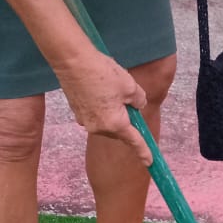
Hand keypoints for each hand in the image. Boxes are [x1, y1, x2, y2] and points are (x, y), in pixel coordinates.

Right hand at [56, 48, 152, 165]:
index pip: (134, 141)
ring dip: (113, 112)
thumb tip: (136, 106)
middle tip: (128, 99)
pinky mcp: (77, 112)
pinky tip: (99, 88)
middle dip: (126, 120)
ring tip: (110, 88)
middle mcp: (98, 127)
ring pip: (106, 122)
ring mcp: (85, 121)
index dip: (143, 151)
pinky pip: (95, 114)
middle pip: (119, 130)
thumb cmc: (103, 73)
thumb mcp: (131, 86)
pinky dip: (101, 107)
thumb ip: (139, 101)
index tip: (149, 162)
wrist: (72, 61)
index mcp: (115, 124)